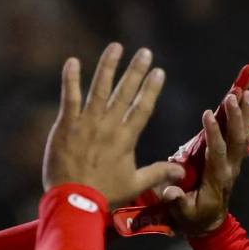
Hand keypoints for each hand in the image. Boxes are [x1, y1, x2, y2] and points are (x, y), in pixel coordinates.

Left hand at [42, 45, 177, 205]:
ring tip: (115, 47)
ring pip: (100, 88)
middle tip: (144, 52)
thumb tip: (182, 171)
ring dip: (108, 66)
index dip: (151, 89)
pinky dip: (70, 79)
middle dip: (136, 71)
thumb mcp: (135, 184)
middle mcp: (109, 126)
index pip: (142, 108)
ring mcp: (87, 123)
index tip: (158, 71)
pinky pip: (69, 97)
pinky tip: (72, 61)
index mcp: (126, 139)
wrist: (74, 202)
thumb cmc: (105, 195)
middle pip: (125, 93)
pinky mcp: (66, 125)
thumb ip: (158, 172)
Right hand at [110, 66, 248, 237]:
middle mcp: (229, 169)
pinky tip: (243, 101)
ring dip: (245, 114)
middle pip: (238, 139)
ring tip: (243, 91)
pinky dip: (244, 118)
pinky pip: (243, 137)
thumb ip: (178, 202)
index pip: (217, 152)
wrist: (209, 226)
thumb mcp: (183, 215)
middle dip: (236, 117)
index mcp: (217, 179)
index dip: (214, 133)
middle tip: (233, 96)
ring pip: (244, 136)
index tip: (208, 115)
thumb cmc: (193, 219)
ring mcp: (234, 164)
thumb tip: (170, 191)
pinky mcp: (233, 161)